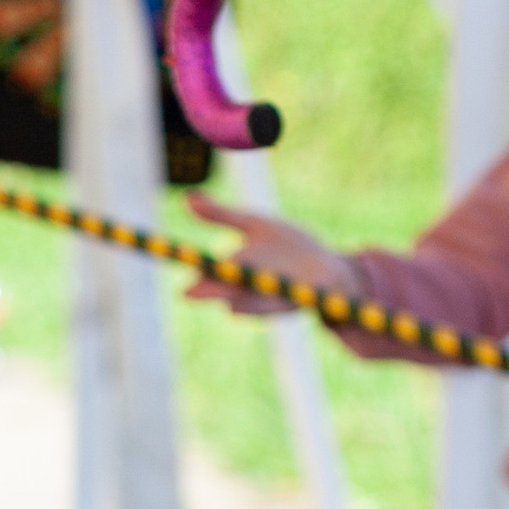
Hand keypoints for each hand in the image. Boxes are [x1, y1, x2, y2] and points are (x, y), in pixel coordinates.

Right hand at [182, 191, 357, 316]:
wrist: (326, 269)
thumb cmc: (289, 248)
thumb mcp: (255, 226)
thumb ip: (221, 216)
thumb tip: (187, 198)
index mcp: (232, 268)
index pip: (206, 272)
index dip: (193, 272)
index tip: (181, 266)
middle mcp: (242, 287)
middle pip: (218, 289)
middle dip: (206, 289)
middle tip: (190, 290)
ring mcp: (260, 299)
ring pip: (236, 301)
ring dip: (227, 297)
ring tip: (219, 293)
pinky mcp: (280, 307)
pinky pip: (261, 309)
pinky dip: (251, 306)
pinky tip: (238, 305)